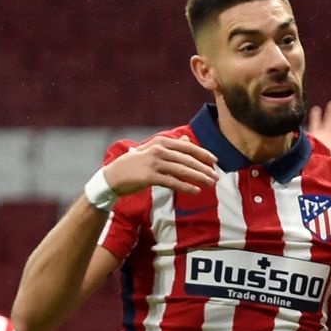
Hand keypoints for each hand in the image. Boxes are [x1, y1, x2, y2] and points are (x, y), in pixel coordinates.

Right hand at [99, 136, 218, 196]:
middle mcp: (158, 150)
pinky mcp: (150, 177)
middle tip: (216, 176)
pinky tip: (196, 191)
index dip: (203, 153)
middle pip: (187, 159)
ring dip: (199, 177)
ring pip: (183, 170)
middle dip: (204, 168)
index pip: (187, 147)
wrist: (113, 177)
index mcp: (160, 142)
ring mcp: (154, 163)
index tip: (215, 160)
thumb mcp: (151, 151)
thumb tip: (187, 140)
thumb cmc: (134, 165)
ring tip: (211, 184)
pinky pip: (173, 182)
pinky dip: (186, 187)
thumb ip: (171, 146)